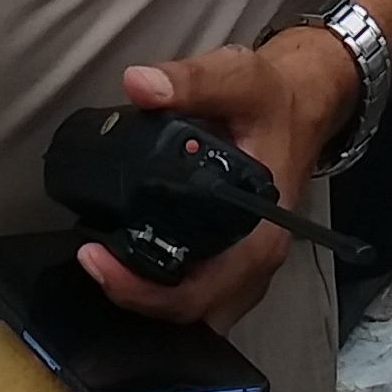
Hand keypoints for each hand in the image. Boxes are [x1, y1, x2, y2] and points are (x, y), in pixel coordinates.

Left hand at [79, 29, 355, 329]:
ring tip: (101, 258)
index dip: (143, 290)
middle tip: (91, 258)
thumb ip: (192, 80)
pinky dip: (159, 285)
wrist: (300, 105)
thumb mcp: (239, 79)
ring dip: (145, 296)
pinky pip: (195, 290)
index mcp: (259, 236)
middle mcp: (254, 262)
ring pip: (192, 308)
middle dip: (135, 297)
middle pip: (189, 312)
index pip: (199, 293)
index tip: (97, 258)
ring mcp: (243, 265)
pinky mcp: (232, 257)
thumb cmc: (274, 100)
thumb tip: (139, 84)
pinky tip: (127, 257)